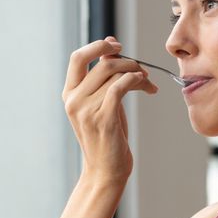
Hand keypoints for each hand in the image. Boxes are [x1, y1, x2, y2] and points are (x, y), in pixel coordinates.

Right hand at [62, 36, 158, 183]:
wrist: (105, 171)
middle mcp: (74, 101)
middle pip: (102, 63)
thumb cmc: (105, 138)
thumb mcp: (99, 104)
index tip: (117, 46)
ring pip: (115, 75)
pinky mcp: (103, 119)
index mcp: (69, 94)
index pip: (78, 57)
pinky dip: (136, 81)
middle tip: (142, 69)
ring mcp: (86, 110)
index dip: (98, 46)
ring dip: (138, 74)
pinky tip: (146, 87)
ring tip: (148, 84)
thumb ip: (102, 79)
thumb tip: (110, 46)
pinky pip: (121, 87)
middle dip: (127, 61)